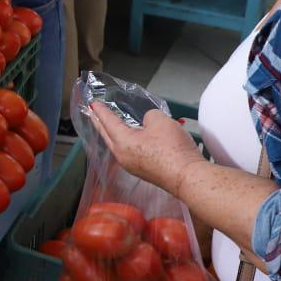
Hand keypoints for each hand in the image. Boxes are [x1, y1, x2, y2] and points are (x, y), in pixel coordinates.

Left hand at [88, 103, 202, 196]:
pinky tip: (132, 137)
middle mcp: (122, 156)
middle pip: (107, 136)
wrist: (187, 176)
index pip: (108, 122)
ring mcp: (131, 166)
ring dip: (114, 134)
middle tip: (93, 113)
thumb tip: (146, 124)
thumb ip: (148, 116)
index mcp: (122, 142)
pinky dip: (127, 142)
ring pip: (118, 145)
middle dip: (100, 123)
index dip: (101, 110)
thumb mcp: (160, 121)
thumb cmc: (172, 148)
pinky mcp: (142, 171)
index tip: (93, 104)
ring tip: (111, 124)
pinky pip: (129, 152)